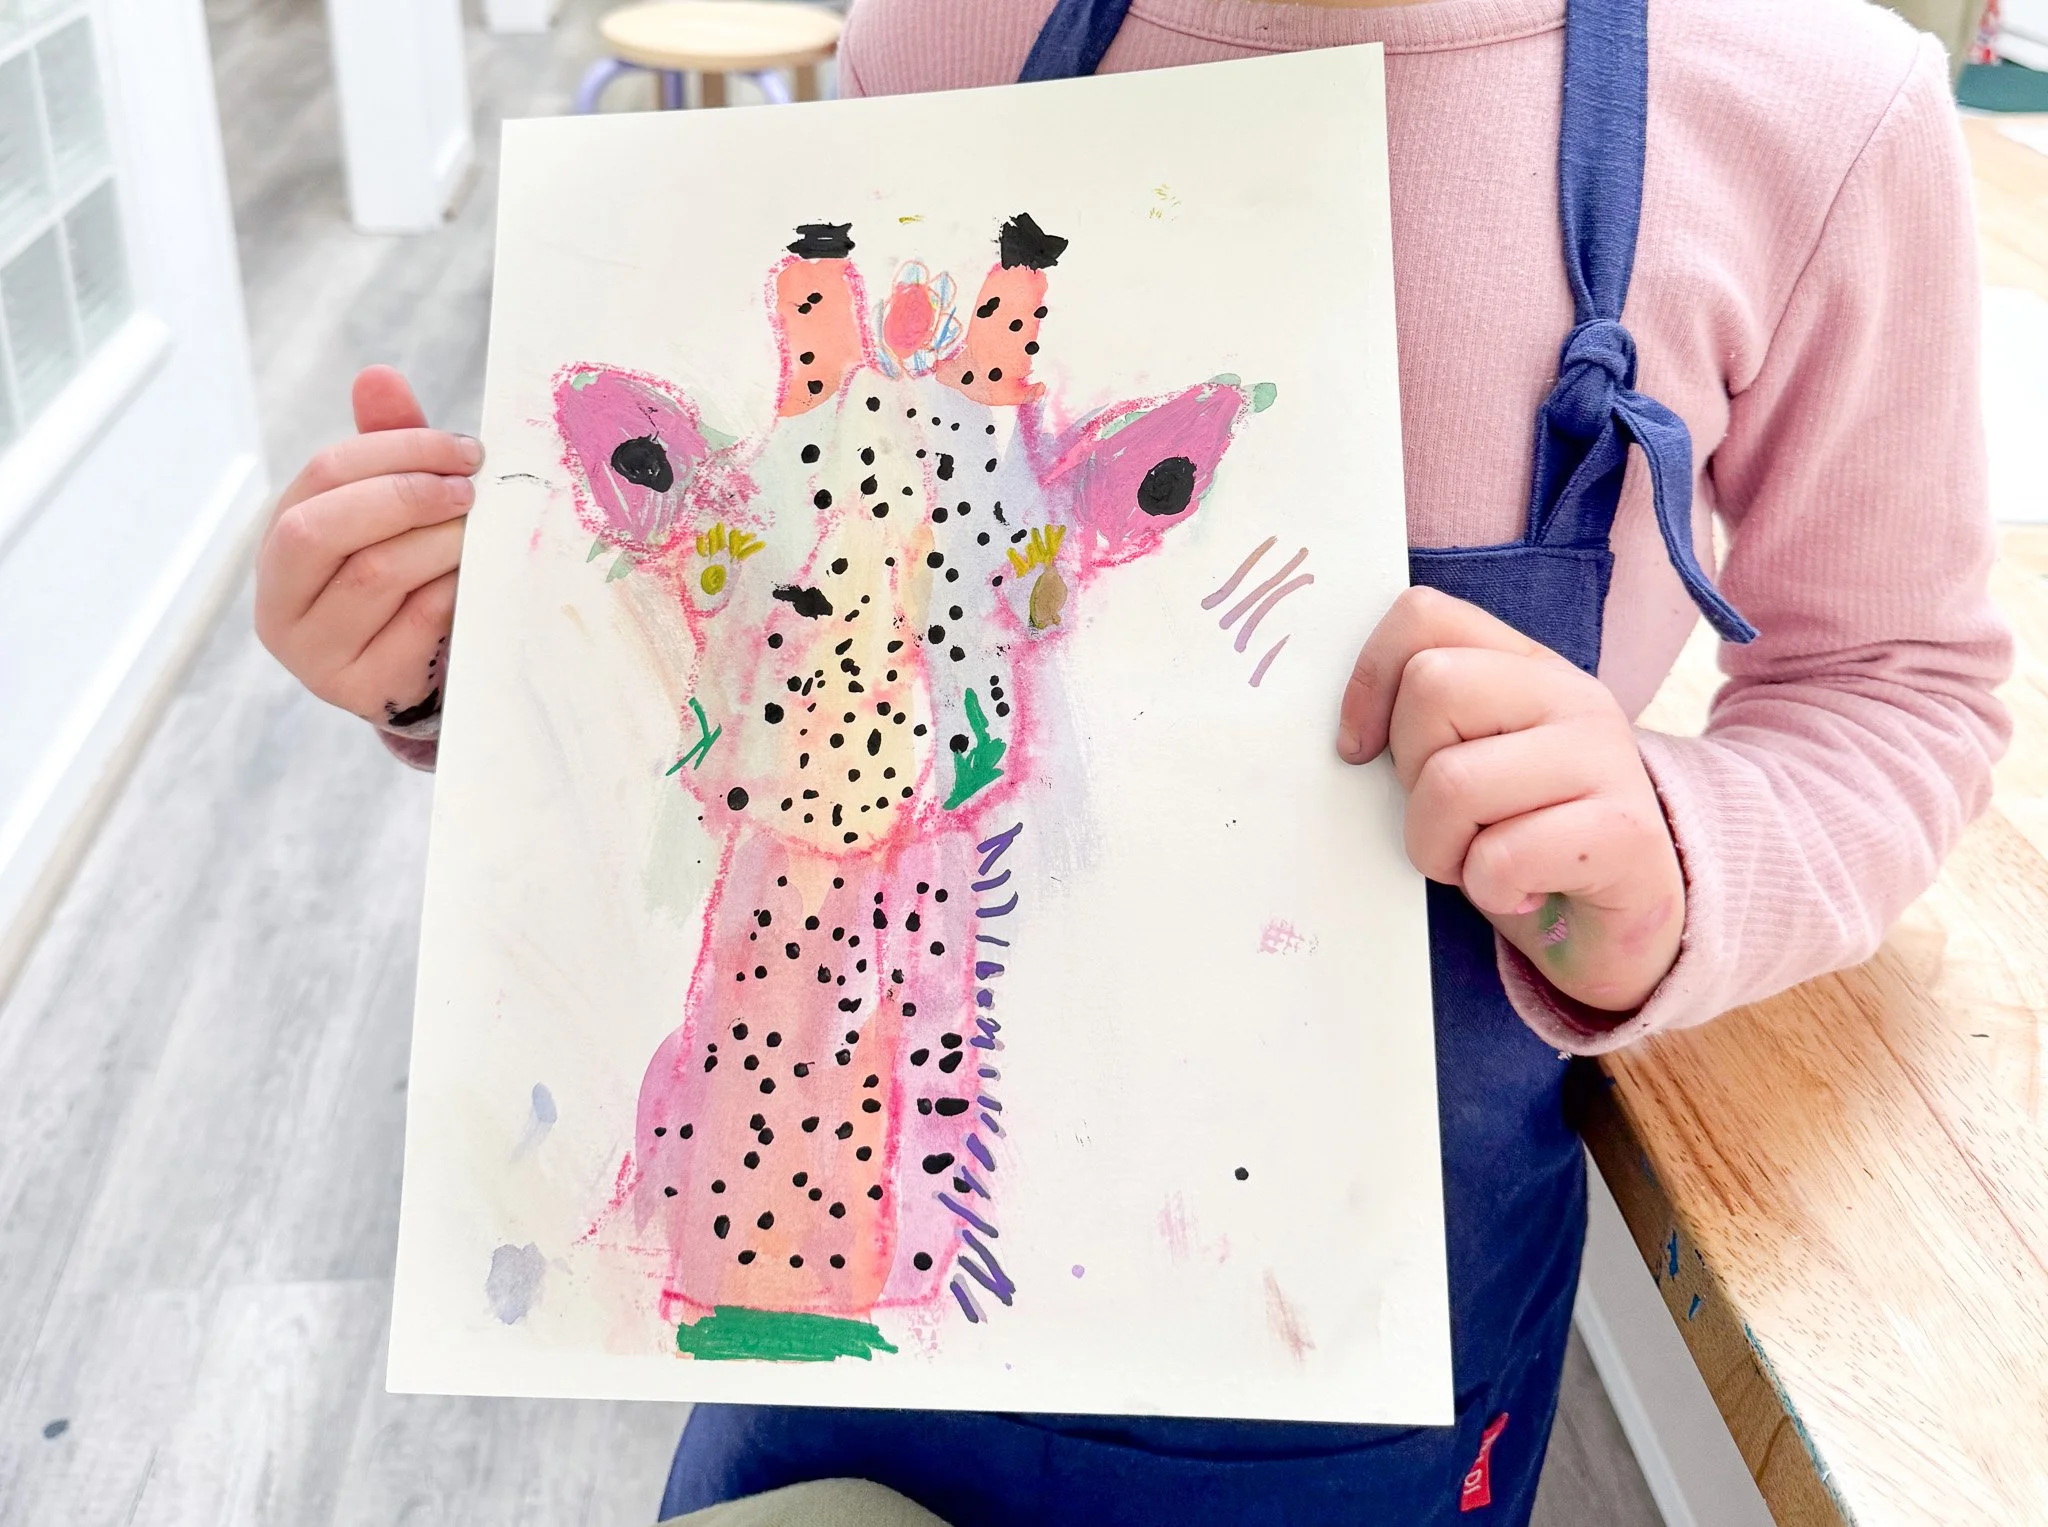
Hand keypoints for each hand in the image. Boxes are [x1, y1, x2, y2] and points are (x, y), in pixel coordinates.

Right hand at [254, 367, 479, 727]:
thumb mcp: (391, 514)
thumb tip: (378, 375)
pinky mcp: (361, 689)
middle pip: (323, 527)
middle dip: (406, 495)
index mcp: (278, 544)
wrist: (418, 674)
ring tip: (478, 530)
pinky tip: (474, 576)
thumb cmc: (403, 582)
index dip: (396, 452)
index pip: (321, 476)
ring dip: (440, 541)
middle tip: (470, 490)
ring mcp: (314, 653)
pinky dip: (452, 590)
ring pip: (375, 574)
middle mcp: (279, 602)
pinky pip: (415, 624)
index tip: (464, 450)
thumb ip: (387, 451)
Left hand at [1335, 588, 1683, 1012]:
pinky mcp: (1625, 832)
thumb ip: (1422, 725)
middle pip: (1431, 688)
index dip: (1369, 681)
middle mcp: (1570, 694)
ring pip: (1454, 781)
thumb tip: (1345, 734)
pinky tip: (1519, 893)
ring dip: (1440, 848)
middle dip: (1409, 775)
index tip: (1360, 751)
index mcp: (1525, 666)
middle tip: (1446, 822)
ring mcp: (1606, 758)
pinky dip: (1489, 890)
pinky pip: (1502, 856)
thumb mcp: (1466, 765)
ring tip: (1477, 863)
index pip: (1423, 616)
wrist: (1619, 928)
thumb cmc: (1520, 844)